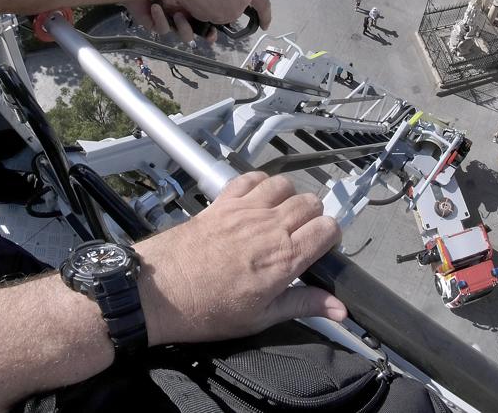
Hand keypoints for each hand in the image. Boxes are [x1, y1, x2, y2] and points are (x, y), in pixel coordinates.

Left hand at [135, 172, 344, 346]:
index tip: (322, 249)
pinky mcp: (222, 202)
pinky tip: (256, 201)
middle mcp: (269, 227)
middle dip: (313, 218)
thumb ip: (303, 306)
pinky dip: (259, 184)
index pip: (328, 228)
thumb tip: (338, 309)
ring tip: (280, 218)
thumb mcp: (260, 319)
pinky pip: (251, 178)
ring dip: (289, 198)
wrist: (158, 292)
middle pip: (311, 203)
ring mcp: (244, 210)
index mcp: (284, 258)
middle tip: (301, 237)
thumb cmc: (205, 309)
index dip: (330, 237)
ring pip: (285, 185)